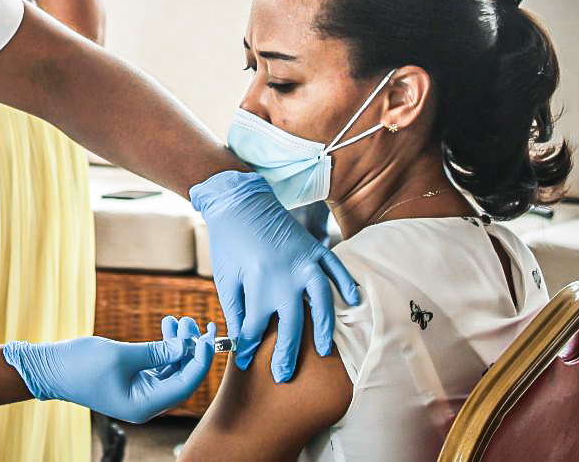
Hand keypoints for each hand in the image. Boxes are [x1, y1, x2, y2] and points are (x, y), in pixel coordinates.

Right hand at [3, 319, 215, 422]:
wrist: (50, 368)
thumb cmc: (80, 364)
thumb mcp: (121, 355)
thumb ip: (156, 351)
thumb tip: (186, 346)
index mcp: (144, 405)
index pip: (185, 384)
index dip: (200, 359)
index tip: (208, 335)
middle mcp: (146, 403)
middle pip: (182, 377)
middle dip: (191, 348)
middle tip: (194, 321)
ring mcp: (140, 392)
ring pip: (172, 369)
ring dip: (178, 344)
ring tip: (179, 318)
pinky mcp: (133, 381)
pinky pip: (159, 366)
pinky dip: (165, 348)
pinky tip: (167, 328)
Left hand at [190, 171, 358, 379]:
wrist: (240, 202)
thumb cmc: (229, 242)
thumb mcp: (224, 277)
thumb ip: (235, 309)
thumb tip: (240, 339)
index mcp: (258, 286)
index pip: (254, 328)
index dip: (247, 347)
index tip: (244, 362)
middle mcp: (285, 278)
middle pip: (290, 325)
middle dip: (285, 354)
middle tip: (283, 376)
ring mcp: (303, 262)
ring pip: (320, 302)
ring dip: (323, 328)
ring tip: (323, 351)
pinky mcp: (314, 248)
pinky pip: (335, 268)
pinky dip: (345, 284)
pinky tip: (353, 302)